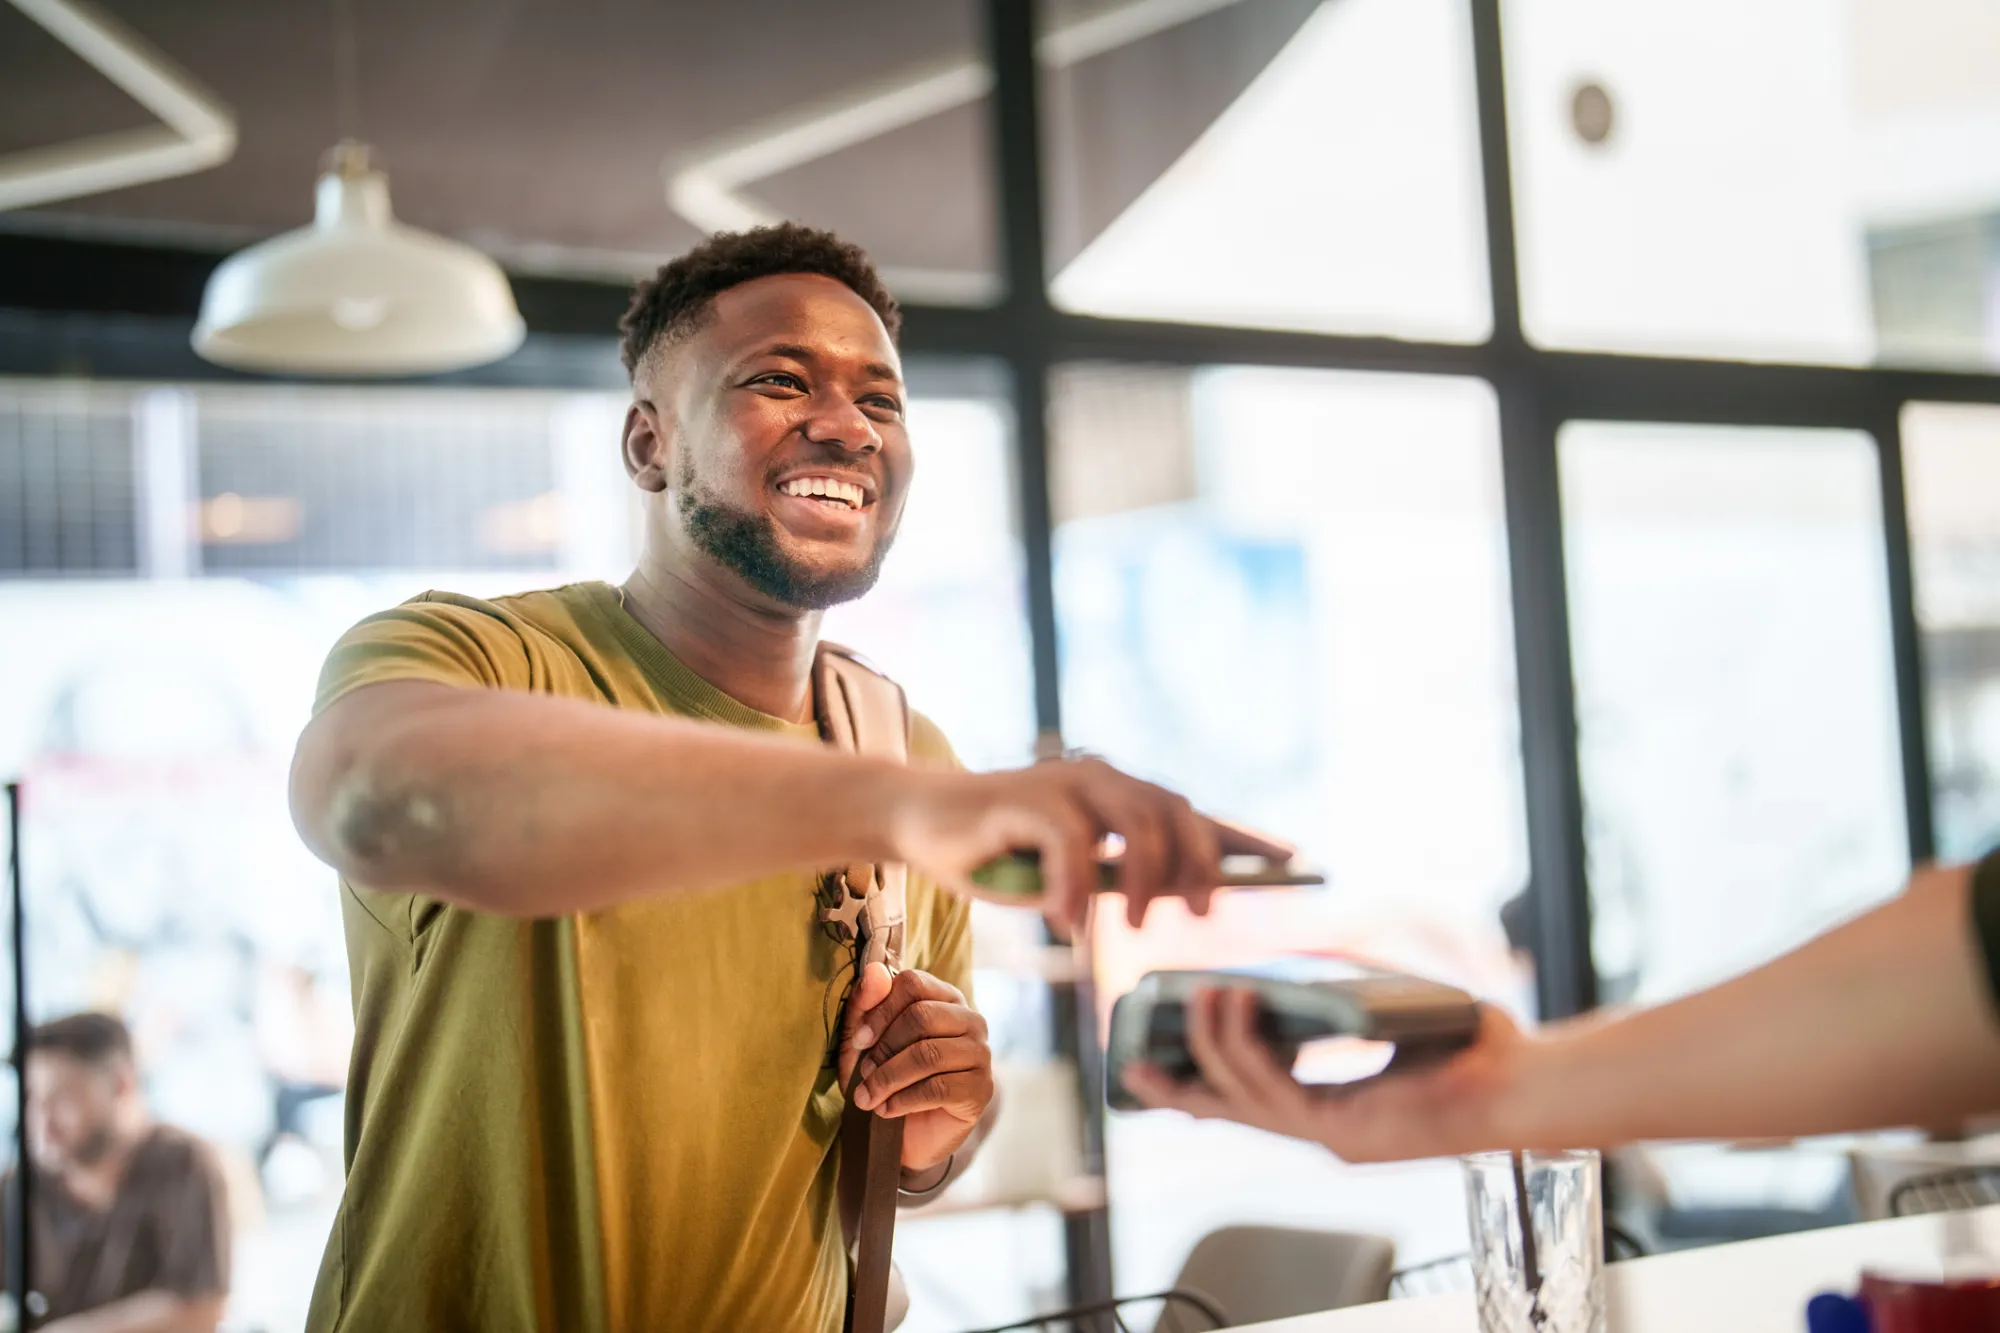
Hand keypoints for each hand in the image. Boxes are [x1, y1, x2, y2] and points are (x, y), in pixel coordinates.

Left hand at [839, 964, 994, 1172]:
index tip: (859, 1041)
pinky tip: (887, 1111)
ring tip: (867, 1097)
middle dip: (883, 1049)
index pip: (913, 983)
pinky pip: (938, 1088)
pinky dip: (903, 1101)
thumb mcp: (865, 1042)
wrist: (907, 1135)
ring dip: (888, 1079)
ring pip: (928, 1054)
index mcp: (945, 998)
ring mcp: (980, 1054)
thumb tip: (873, 971)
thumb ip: (866, 1005)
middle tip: (864, 1074)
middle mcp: (970, 1020)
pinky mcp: (981, 1090)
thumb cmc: (887, 1077)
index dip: (880, 1010)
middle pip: (921, 1016)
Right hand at [885, 758, 1294, 928]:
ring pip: (1137, 825)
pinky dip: (1075, 888)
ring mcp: (1067, 784)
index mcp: (1119, 796)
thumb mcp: (1070, 875)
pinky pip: (1072, 844)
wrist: (924, 822)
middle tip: (1195, 916)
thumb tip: (1172, 899)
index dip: (1244, 838)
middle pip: (1178, 814)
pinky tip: (1068, 924)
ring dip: (1144, 880)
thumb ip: (1116, 880)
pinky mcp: (1029, 798)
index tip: (1294, 862)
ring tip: (1131, 926)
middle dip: (1199, 866)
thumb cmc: (1000, 854)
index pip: (1195, 813)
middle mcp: (1102, 780)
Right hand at [1121, 987, 1534, 1161]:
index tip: (1155, 1069)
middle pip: (1229, 1111)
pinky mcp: (1345, 1131)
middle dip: (1178, 1086)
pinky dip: (1245, 1047)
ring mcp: (1333, 1136)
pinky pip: (1274, 1090)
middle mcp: (1327, 1130)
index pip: (1250, 1103)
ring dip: (1211, 1047)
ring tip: (1198, 999)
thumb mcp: (1391, 1010)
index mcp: (1335, 1111)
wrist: (1524, 1082)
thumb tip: (1299, 957)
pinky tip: (1235, 1008)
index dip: (1199, 1088)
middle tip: (1135, 1057)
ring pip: (1242, 1098)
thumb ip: (1344, 988)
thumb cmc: (1474, 1049)